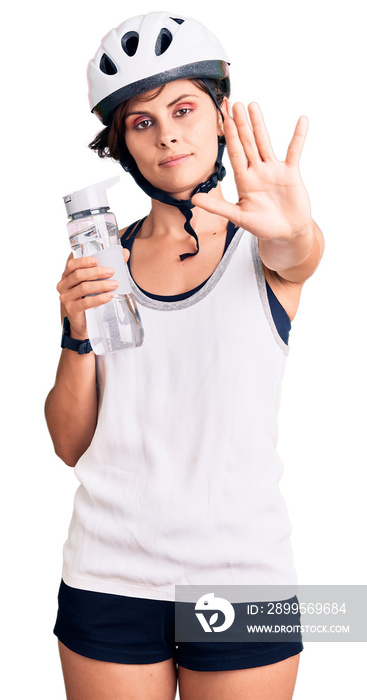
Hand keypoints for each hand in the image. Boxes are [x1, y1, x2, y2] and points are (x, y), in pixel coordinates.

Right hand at [57, 249, 129, 338]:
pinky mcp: (72, 309)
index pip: (72, 265)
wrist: (84, 322)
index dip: (83, 261)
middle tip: (112, 272)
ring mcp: (66, 298)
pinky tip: (109, 296)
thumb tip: (125, 252)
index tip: (97, 260)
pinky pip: (86, 302)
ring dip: (101, 285)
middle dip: (96, 272)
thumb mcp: (96, 283)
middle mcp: (63, 285)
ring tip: (115, 284)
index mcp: (67, 276)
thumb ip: (108, 267)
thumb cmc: (89, 298)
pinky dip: (99, 298)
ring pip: (83, 288)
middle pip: (79, 275)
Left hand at [192, 102, 311, 241]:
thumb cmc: (263, 225)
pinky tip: (301, 121)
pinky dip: (298, 136)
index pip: (235, 153)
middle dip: (240, 124)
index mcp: (244, 180)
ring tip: (252, 105)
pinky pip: (294, 151)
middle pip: (247, 143)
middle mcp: (257, 171)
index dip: (229, 136)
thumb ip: (218, 207)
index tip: (223, 119)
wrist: (287, 232)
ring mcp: (274, 170)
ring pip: (265, 142)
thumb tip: (194, 199)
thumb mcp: (239, 217)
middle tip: (233, 104)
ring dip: (259, 124)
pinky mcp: (290, 173)